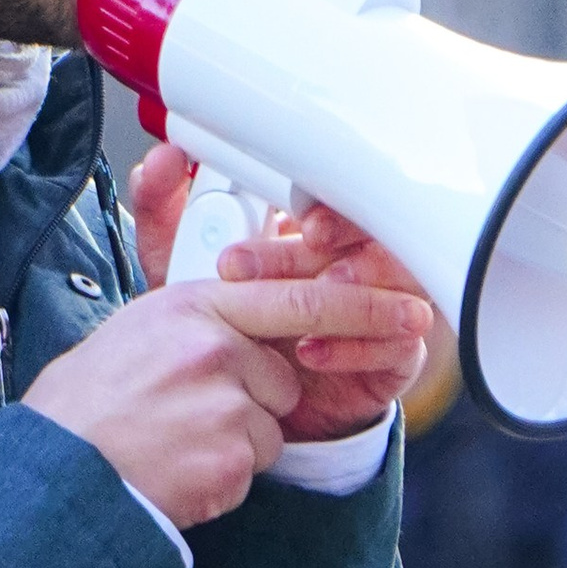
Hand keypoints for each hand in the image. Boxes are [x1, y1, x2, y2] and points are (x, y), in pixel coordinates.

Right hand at [23, 260, 428, 528]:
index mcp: (194, 305)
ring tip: (172, 441)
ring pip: (269, 426)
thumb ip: (198, 321)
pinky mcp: (230, 457)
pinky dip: (221, 477)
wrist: (55, 471)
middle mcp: (216, 346)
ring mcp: (226, 402)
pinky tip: (176, 468)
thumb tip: (244, 330)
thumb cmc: (85, 405)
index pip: (296, 295)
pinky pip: (252, 468)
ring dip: (234, 442)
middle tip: (190, 412)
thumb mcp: (138, 332)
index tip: (407, 308)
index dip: (360, 304)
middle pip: (282, 378)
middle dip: (253, 401)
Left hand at [125, 150, 432, 444]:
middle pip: (374, 233)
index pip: (341, 198)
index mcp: (313, 232)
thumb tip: (162, 160)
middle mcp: (354, 262)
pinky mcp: (394, 357)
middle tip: (290, 255)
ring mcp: (380, 308)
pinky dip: (359, 347)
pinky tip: (311, 353)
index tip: (298, 218)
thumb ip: (165, 211)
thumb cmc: (219, 328)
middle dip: (333, 244)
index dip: (329, 202)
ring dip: (354, 291)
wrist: (238, 408)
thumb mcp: (180, 268)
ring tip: (304, 309)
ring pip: (400, 282)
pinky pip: (404, 345)